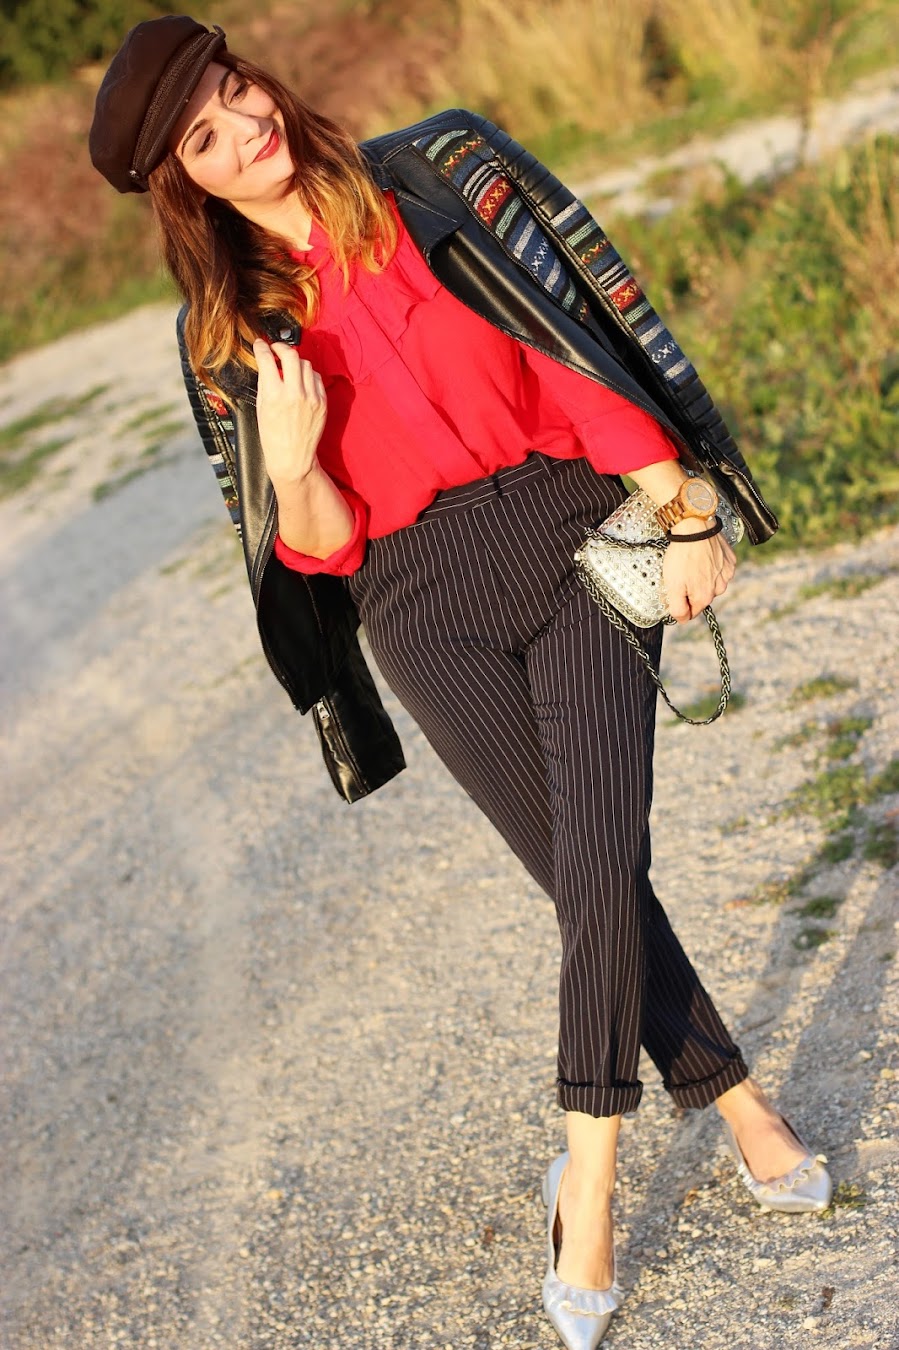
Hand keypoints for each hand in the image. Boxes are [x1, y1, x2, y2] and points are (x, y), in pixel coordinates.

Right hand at [253, 339, 326, 487]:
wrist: (293, 457)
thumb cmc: (273, 436)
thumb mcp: (261, 408)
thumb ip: (265, 383)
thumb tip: (266, 362)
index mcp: (274, 395)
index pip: (267, 359)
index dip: (262, 347)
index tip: (260, 344)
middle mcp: (294, 394)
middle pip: (291, 354)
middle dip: (281, 347)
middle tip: (275, 349)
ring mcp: (311, 397)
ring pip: (305, 364)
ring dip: (295, 361)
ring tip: (288, 367)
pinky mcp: (322, 402)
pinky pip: (316, 377)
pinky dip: (307, 375)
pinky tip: (300, 380)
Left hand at [662, 522, 735, 621]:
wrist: (695, 528)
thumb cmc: (682, 555)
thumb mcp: (672, 585)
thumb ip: (677, 608)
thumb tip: (681, 619)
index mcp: (704, 597)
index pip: (691, 613)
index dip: (680, 605)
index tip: (674, 593)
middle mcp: (719, 589)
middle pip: (701, 597)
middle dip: (691, 590)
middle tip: (681, 574)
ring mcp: (727, 574)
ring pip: (712, 583)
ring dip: (702, 577)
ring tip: (692, 563)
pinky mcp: (730, 561)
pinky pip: (720, 569)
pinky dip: (712, 565)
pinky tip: (703, 556)